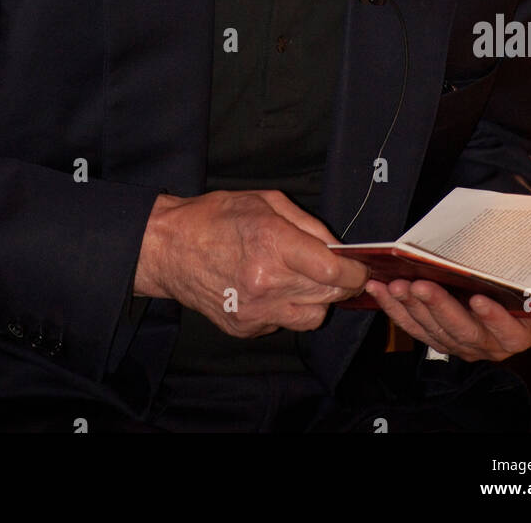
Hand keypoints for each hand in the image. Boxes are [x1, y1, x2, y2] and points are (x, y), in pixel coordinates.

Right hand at [134, 188, 368, 336]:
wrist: (170, 248)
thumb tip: (337, 246)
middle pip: (328, 296)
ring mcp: (255, 311)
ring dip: (316, 300)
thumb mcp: (265, 201)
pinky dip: (286, 309)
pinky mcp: (245, 328)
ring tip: (301, 281)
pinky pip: (283, 324)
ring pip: (311, 317)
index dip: (355, 271)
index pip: (333, 272)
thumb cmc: (216, 217)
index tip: (360, 266)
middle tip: (336, 272)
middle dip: (341, 284)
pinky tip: (270, 290)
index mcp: (273, 244)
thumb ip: (307, 224)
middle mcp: (267, 282)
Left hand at [364, 251, 530, 361]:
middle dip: (443, 310)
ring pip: (434, 332)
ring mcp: (459, 338)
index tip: (481, 297)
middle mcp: (490, 340)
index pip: (512, 333)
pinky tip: (379, 287)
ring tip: (399, 283)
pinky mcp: (431, 330)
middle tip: (425, 284)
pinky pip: (410, 325)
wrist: (503, 277)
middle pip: (465, 334)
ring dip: (414, 310)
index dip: (496, 318)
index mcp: (524, 329)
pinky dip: (393, 309)